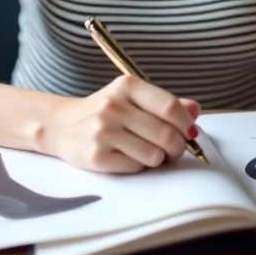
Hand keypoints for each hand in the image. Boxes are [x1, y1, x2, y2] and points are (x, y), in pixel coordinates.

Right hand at [43, 75, 200, 173]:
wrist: (60, 125)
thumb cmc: (104, 112)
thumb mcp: (131, 98)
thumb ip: (164, 103)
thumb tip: (195, 110)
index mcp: (126, 86)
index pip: (169, 107)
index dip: (186, 124)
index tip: (190, 132)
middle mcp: (113, 106)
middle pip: (165, 134)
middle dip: (177, 147)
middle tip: (173, 149)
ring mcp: (103, 132)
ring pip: (154, 155)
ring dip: (158, 158)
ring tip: (149, 152)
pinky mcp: (96, 156)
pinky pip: (135, 168)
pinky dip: (139, 166)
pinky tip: (128, 157)